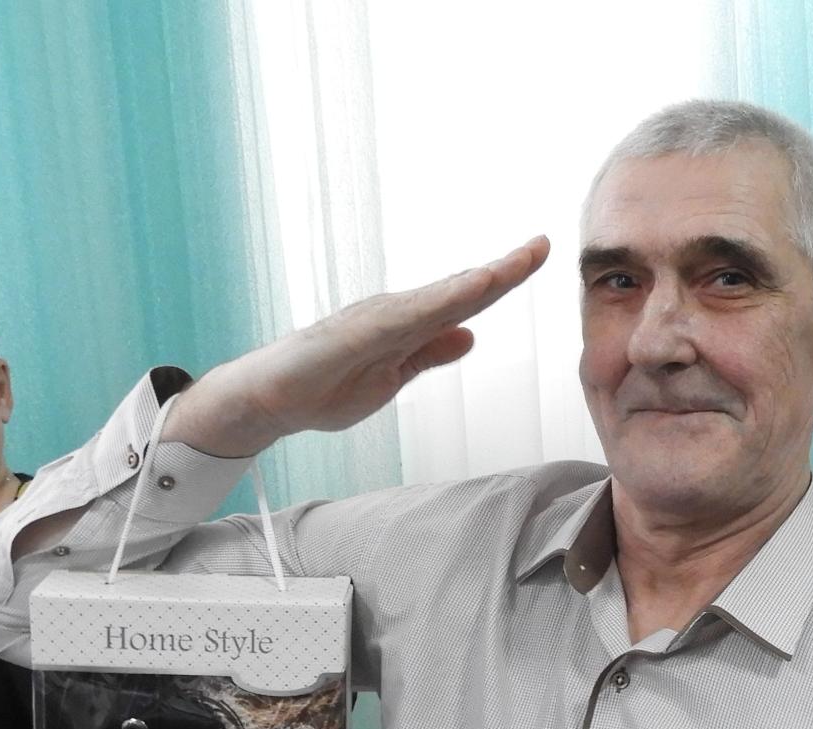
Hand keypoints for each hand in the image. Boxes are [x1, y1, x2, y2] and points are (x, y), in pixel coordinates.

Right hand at [163, 236, 550, 457]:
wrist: (269, 400)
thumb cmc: (323, 388)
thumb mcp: (392, 378)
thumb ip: (428, 354)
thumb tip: (469, 335)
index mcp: (408, 327)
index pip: (465, 301)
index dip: (503, 280)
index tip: (537, 256)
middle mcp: (397, 313)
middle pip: (461, 289)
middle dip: (504, 268)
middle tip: (543, 245)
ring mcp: (377, 319)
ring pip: (441, 296)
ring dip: (481, 280)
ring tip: (519, 262)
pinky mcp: (358, 332)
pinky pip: (408, 316)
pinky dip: (441, 302)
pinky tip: (468, 291)